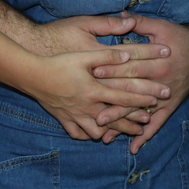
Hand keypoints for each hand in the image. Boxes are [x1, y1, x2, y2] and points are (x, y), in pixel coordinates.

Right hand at [16, 47, 165, 141]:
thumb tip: (128, 54)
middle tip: (148, 122)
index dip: (142, 98)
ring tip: (126, 131)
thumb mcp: (84, 55)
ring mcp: (75, 115)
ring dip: (113, 131)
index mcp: (94, 89)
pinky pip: (78, 133)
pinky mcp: (64, 119)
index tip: (157, 100)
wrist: (31, 75)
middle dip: (133, 121)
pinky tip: (96, 133)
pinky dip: (89, 134)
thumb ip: (107, 55)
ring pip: (98, 130)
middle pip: (115, 118)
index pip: (124, 96)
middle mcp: (87, 106)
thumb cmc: (58, 62)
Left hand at [92, 13, 188, 150]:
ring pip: (142, 112)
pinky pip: (158, 123)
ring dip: (124, 125)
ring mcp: (165, 96)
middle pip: (133, 94)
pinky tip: (133, 147)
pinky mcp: (170, 104)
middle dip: (113, 104)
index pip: (131, 68)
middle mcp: (161, 82)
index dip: (113, 71)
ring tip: (105, 136)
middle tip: (94, 115)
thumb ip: (139, 22)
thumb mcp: (160, 26)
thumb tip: (120, 15)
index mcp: (157, 62)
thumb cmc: (178, 37)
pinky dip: (146, 135)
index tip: (94, 75)